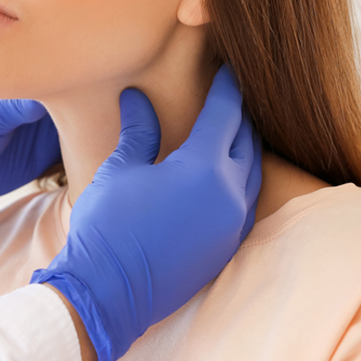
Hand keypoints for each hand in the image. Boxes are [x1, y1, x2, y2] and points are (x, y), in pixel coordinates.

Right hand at [31, 66, 261, 360]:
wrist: (107, 292)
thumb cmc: (109, 225)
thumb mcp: (120, 169)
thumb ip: (138, 131)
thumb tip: (137, 98)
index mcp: (205, 168)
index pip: (227, 114)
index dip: (227, 88)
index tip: (228, 69)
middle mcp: (230, 195)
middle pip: (248, 142)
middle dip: (239, 116)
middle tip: (229, 96)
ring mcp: (233, 225)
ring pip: (253, 174)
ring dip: (243, 150)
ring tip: (229, 132)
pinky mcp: (227, 247)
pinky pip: (245, 203)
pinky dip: (240, 181)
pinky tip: (222, 175)